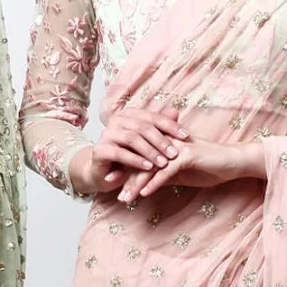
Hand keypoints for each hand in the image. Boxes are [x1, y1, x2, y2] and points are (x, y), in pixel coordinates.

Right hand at [68, 106, 187, 196]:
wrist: (103, 174)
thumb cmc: (128, 158)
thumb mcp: (147, 144)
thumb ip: (159, 129)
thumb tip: (176, 112)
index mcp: (129, 115)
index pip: (152, 117)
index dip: (170, 125)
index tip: (186, 136)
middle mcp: (116, 121)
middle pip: (143, 126)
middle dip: (161, 140)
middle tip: (175, 153)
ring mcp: (106, 134)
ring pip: (132, 139)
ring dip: (150, 151)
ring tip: (163, 163)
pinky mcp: (100, 150)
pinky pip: (120, 153)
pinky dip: (136, 160)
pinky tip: (148, 168)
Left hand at [118, 136, 267, 202]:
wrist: (233, 162)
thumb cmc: (210, 166)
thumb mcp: (182, 173)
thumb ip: (163, 175)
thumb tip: (145, 184)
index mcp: (165, 144)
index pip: (140, 155)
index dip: (124, 166)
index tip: (110, 177)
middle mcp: (168, 143)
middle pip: (140, 159)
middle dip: (124, 174)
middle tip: (109, 186)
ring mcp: (176, 148)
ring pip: (150, 166)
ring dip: (135, 183)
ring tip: (124, 197)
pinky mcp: (187, 156)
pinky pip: (166, 171)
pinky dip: (154, 183)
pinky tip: (144, 194)